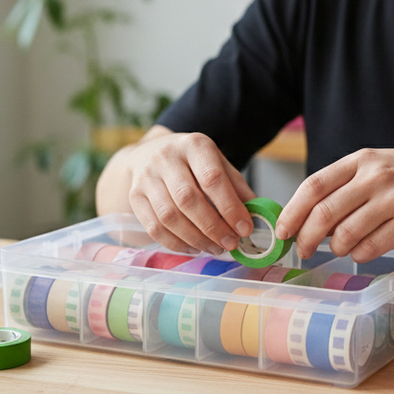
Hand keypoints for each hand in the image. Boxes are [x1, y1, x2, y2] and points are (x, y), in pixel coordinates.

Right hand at [99, 128, 256, 255]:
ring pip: (169, 216)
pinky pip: (154, 227)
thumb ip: (237, 187)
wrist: (151, 152)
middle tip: (230, 244)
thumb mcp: (218, 163)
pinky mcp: (135, 197)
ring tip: (215, 248)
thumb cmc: (193, 162)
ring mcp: (147, 177)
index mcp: (194, 145)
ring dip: (195, 238)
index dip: (229, 207)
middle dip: (212, 227)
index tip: (244, 228)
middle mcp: (166, 158)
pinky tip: (194, 247)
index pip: (211, 178)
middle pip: (188, 199)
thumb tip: (258, 216)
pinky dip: (176, 244)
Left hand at [274, 148, 393, 261]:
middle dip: (306, 237)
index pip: (314, 185)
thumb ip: (348, 184)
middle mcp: (376, 176)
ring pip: (346, 235)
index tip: (282, 229)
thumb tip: (311, 217)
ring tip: (340, 250)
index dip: (293, 210)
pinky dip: (360, 255)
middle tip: (303, 249)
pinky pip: (372, 248)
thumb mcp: (380, 164)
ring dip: (336, 249)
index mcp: (363, 159)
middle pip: (324, 213)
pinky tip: (362, 252)